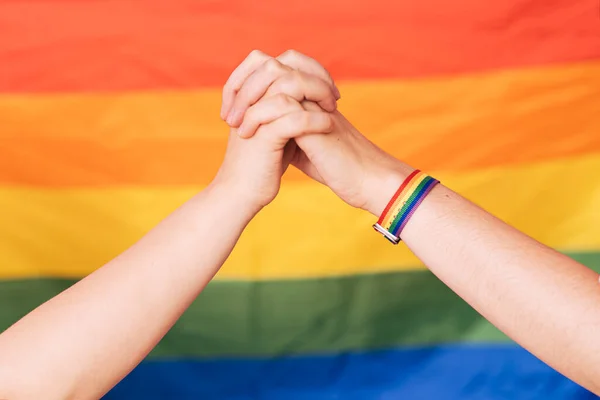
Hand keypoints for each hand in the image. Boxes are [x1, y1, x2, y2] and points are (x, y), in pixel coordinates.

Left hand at [223, 50, 413, 215]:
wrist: (365, 181)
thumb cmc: (336, 167)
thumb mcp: (305, 147)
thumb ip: (286, 133)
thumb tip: (263, 133)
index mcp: (309, 96)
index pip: (274, 71)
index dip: (247, 84)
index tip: (231, 111)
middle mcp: (312, 93)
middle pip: (271, 65)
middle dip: (242, 85)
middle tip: (228, 114)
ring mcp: (314, 103)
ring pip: (275, 78)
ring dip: (247, 98)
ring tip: (235, 124)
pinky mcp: (315, 119)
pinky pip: (282, 103)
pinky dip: (258, 116)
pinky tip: (247, 134)